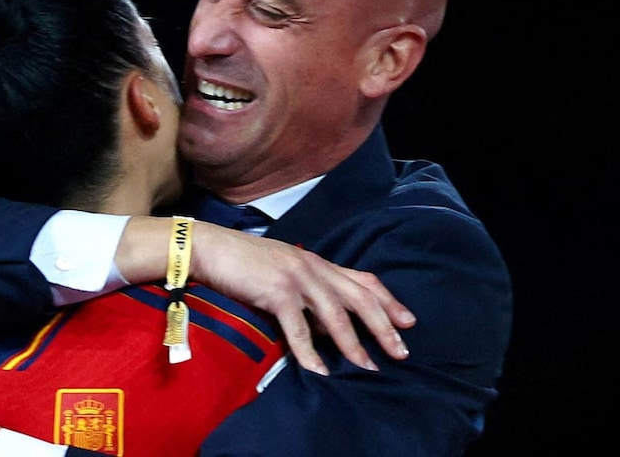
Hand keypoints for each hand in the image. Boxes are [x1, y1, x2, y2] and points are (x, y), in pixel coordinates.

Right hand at [190, 222, 415, 374]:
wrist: (211, 248)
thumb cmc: (244, 263)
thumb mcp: (284, 272)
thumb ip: (308, 294)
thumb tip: (326, 328)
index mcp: (317, 263)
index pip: (364, 281)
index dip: (389, 301)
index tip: (408, 322)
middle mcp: (314, 268)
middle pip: (360, 298)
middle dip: (383, 326)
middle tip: (401, 351)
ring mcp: (296, 278)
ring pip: (336, 315)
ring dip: (354, 344)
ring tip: (367, 367)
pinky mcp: (277, 291)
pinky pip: (299, 328)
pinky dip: (310, 352)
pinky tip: (319, 371)